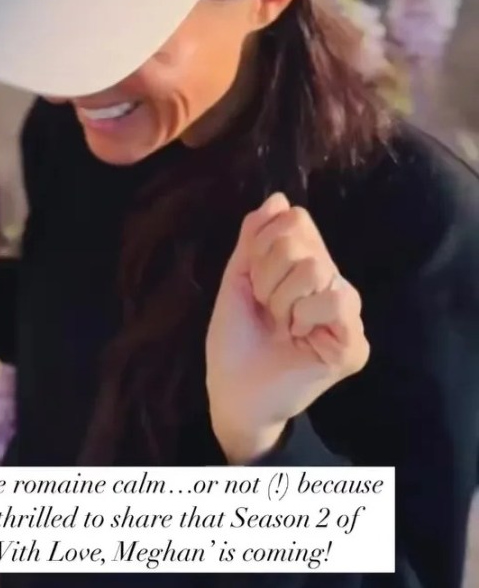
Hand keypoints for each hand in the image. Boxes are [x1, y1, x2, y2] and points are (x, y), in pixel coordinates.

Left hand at [206, 193, 368, 462]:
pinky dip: (304, 315)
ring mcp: (347, 312)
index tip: (253, 281)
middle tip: (267, 308)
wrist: (233, 390)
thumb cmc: (236, 337)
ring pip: (315, 268)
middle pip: (300, 240)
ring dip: (281, 299)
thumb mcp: (238, 277)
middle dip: (267, 275)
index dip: (263, 245)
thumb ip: (255, 237)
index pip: (295, 219)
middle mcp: (333, 281)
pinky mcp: (354, 342)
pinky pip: (336, 300)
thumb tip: (278, 198)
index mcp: (308, 264)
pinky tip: (300, 337)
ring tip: (282, 324)